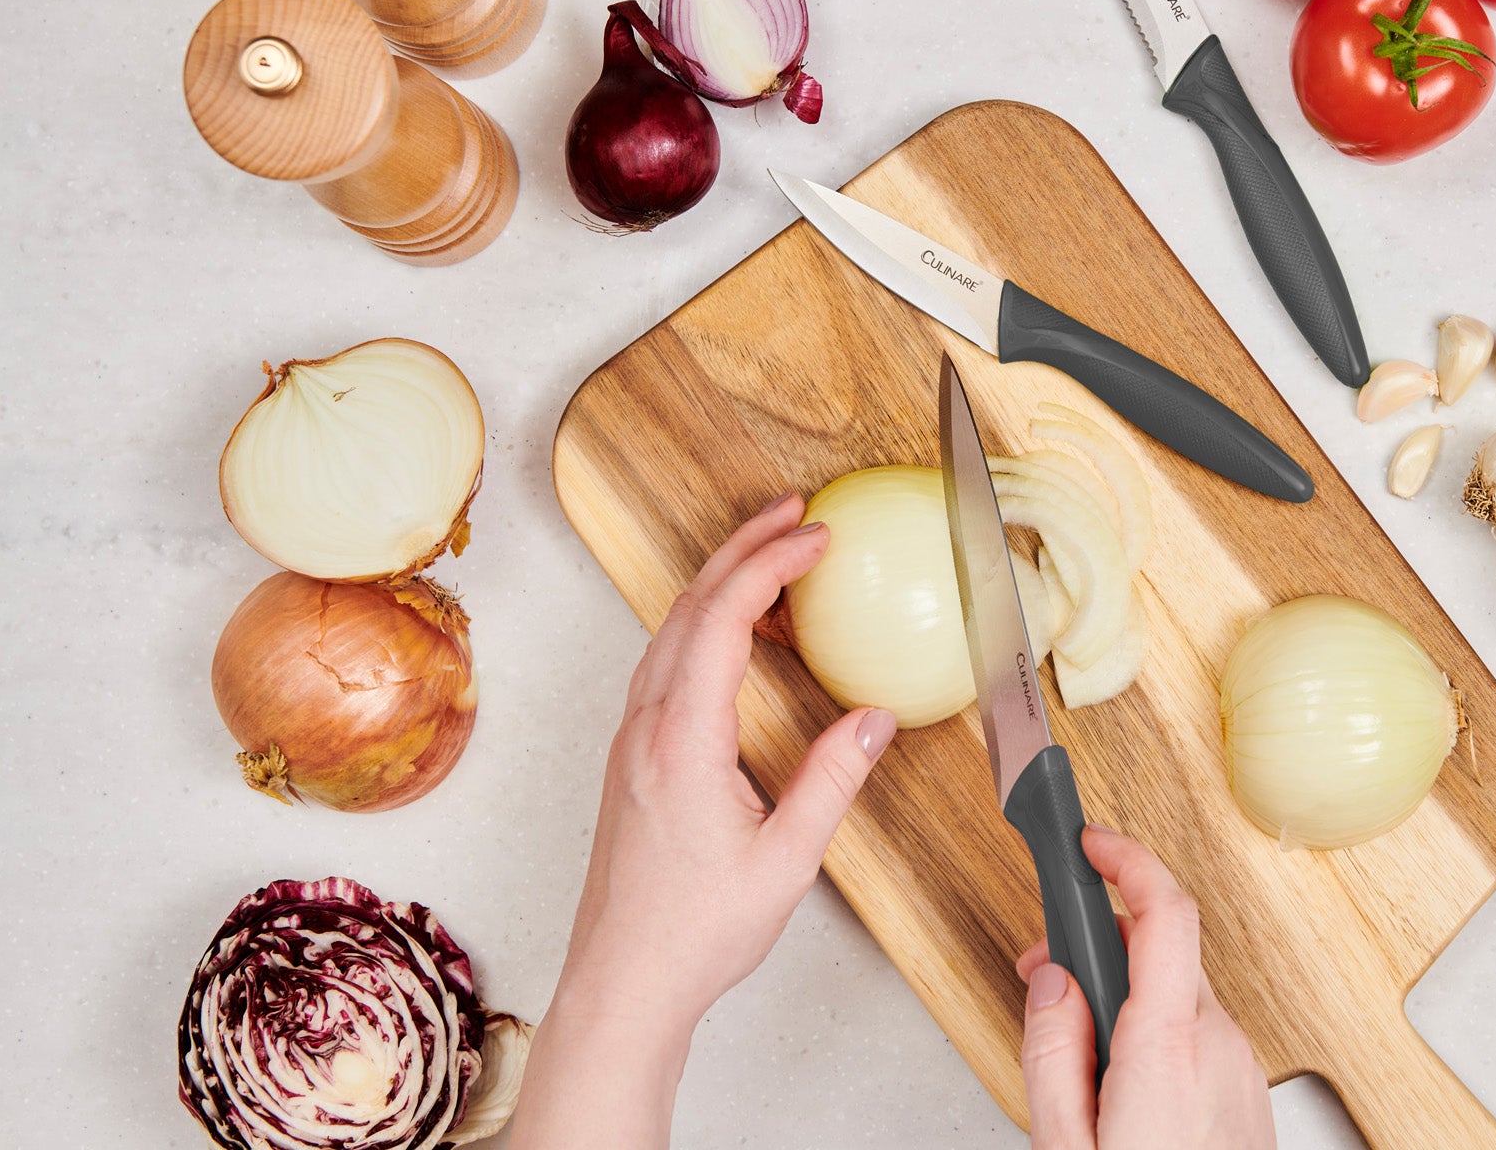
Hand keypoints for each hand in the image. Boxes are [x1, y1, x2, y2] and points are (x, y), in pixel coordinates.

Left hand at [508, 493, 895, 1149]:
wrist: (622, 982)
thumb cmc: (692, 934)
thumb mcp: (785, 860)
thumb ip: (831, 781)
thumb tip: (873, 720)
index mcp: (681, 741)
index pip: (722, 619)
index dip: (770, 564)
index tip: (816, 535)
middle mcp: (645, 728)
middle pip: (688, 605)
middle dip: (743, 547)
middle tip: (794, 513)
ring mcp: (630, 740)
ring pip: (669, 631)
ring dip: (720, 583)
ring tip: (774, 560)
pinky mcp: (631, 758)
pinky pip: (664, 664)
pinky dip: (704, 627)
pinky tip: (738, 641)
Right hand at [1017, 827, 1274, 1149]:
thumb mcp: (1062, 1143)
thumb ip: (1052, 1051)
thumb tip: (1053, 981)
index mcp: (1167, 1047)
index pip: (1164, 911)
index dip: (1127, 859)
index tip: (1089, 842)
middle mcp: (1219, 1045)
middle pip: (1161, 952)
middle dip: (1099, 945)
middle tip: (1043, 974)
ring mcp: (1243, 1069)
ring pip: (1178, 997)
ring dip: (1126, 999)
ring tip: (1076, 1058)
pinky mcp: (1250, 1094)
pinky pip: (1198, 1036)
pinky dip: (1155, 1033)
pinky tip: (1120, 1086)